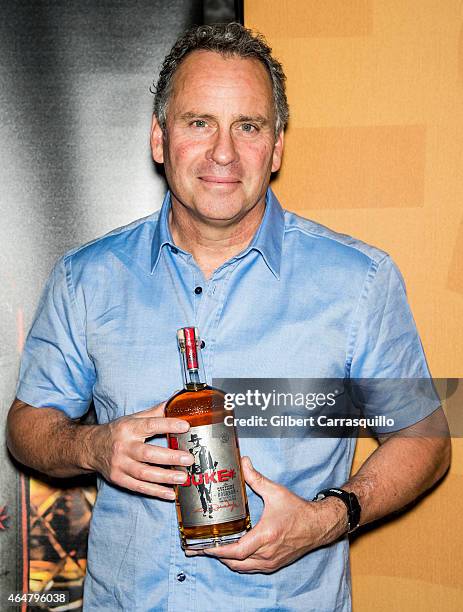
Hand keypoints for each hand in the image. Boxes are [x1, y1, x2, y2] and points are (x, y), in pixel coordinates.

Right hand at [87, 402, 193, 498]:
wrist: (90, 448)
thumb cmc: (118, 431)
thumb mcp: (133, 418)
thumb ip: (155, 412)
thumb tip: (175, 401)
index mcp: (128, 428)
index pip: (149, 425)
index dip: (167, 425)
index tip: (185, 426)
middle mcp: (123, 447)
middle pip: (147, 453)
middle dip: (170, 457)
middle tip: (188, 458)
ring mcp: (120, 465)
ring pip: (144, 473)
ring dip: (165, 477)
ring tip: (183, 477)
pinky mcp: (118, 479)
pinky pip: (138, 487)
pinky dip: (155, 492)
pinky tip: (170, 493)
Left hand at [189, 457, 345, 572]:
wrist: (318, 525)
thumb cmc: (298, 510)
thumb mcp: (275, 492)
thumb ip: (256, 478)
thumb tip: (243, 462)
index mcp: (266, 535)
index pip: (236, 551)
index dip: (218, 551)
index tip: (203, 547)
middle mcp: (267, 553)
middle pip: (235, 562)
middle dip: (216, 556)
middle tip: (200, 549)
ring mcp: (271, 562)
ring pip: (243, 568)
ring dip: (227, 561)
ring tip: (212, 550)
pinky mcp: (274, 564)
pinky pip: (252, 568)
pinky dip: (239, 563)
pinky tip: (232, 554)